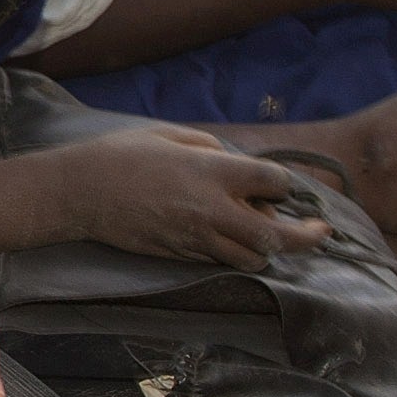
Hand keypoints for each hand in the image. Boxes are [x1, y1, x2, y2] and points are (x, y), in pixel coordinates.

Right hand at [59, 128, 335, 266]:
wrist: (77, 192)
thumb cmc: (119, 155)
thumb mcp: (168, 135)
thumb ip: (211, 147)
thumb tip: (238, 161)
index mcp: (211, 172)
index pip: (274, 183)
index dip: (289, 187)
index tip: (290, 189)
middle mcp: (211, 209)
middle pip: (276, 235)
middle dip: (305, 236)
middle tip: (319, 233)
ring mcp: (196, 237)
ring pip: (254, 257)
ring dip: (269, 249)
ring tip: (269, 237)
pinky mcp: (180, 255)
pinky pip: (223, 261)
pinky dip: (237, 254)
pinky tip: (232, 241)